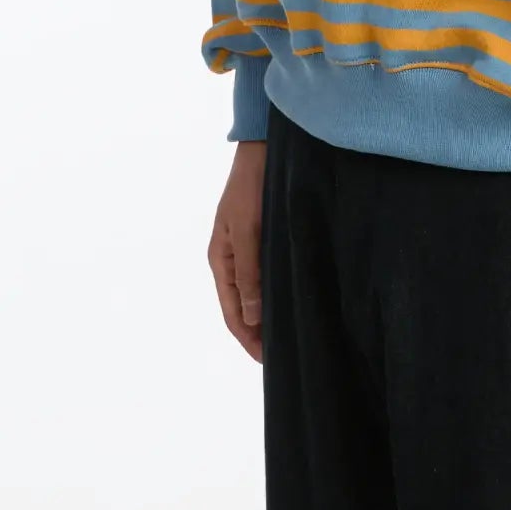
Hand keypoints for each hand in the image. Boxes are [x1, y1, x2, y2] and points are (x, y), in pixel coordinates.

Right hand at [208, 140, 267, 363]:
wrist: (262, 149)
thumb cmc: (252, 188)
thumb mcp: (248, 230)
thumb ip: (250, 272)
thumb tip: (250, 316)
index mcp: (220, 259)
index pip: (231, 311)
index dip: (248, 338)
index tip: (267, 360)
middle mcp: (231, 258)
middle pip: (241, 307)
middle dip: (256, 332)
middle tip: (282, 356)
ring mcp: (246, 248)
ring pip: (253, 292)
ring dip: (265, 315)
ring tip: (287, 335)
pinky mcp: (262, 237)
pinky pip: (265, 275)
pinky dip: (273, 293)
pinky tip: (289, 300)